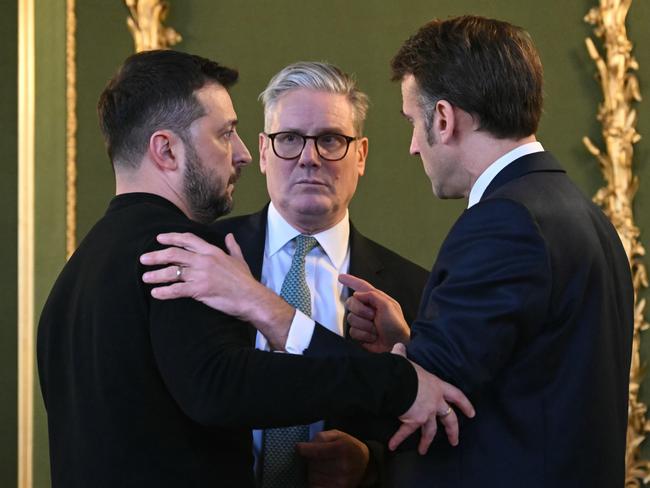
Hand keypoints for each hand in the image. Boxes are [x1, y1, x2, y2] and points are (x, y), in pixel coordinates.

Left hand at [140, 232, 293, 349]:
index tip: (159, 239)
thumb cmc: (245, 281)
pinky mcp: (200, 290)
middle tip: (144, 259)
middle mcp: (204, 260)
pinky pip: (177, 290)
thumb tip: (230, 236)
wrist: (251, 298)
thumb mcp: (239, 260)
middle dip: (156, 256)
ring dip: (156, 275)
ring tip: (145, 277)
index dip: (172, 238)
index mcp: (212, 251)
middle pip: (174, 254)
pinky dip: (164, 292)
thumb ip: (232, 247)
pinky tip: (155, 294)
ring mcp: (201, 275)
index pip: (188, 239)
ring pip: (172, 272)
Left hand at [297, 430, 368, 487]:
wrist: (366, 464)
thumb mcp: (338, 435)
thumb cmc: (349, 446)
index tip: (299, 448)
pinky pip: (316, 486)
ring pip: (313, 476)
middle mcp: (343, 466)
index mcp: (342, 449)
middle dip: (310, 460)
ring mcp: (341, 481)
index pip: (317, 451)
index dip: (304, 449)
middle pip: (313, 464)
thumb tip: (304, 446)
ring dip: (312, 471)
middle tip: (316, 457)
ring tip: (322, 466)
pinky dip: (315, 481)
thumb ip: (322, 436)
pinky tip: (321, 476)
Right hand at [339, 274, 409, 352]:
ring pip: (350, 318)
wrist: (397, 344)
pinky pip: (352, 332)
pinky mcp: (359, 333)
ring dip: (365, 325)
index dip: (351, 281)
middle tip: (373, 316)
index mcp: (376, 299)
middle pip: (351, 303)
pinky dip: (364, 335)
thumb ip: (372, 296)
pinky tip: (373, 337)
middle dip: (361, 310)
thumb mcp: (388, 306)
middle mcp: (367, 308)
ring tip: (376, 329)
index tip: (341, 277)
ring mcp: (362, 321)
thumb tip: (357, 294)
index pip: (361, 286)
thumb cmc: (396, 325)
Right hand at [389, 344, 474, 454]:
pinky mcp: (413, 421)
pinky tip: (392, 446)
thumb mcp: (406, 361)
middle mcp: (435, 402)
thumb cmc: (405, 370)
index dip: (465, 405)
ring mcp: (425, 413)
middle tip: (455, 441)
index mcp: (437, 386)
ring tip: (423, 451)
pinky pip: (405, 432)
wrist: (398, 381)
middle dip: (452, 431)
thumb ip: (403, 355)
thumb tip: (399, 347)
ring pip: (430, 431)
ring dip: (426, 442)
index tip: (472, 414)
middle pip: (449, 419)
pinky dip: (398, 439)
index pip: (456, 396)